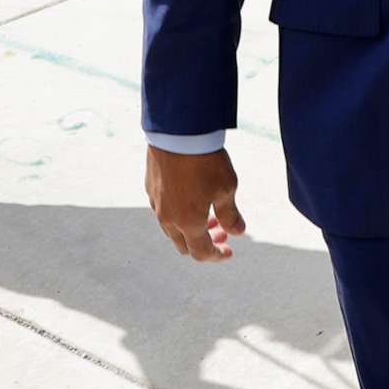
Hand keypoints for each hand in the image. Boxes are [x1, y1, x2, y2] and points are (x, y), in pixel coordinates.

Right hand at [146, 145, 245, 261]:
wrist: (178, 132)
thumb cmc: (206, 161)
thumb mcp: (226, 188)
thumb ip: (231, 214)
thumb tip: (238, 232)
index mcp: (188, 223)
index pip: (201, 253)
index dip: (216, 256)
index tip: (229, 252)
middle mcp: (168, 218)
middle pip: (184, 245)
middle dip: (204, 243)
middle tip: (222, 231)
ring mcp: (156, 203)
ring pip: (172, 229)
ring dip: (190, 229)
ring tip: (209, 215)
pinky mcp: (150, 188)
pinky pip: (163, 211)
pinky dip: (178, 214)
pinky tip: (191, 198)